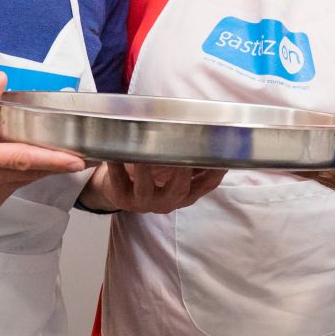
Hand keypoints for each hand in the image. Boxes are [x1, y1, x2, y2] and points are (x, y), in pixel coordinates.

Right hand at [0, 73, 86, 208]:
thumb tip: (1, 79)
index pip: (22, 159)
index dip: (52, 160)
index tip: (77, 160)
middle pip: (31, 171)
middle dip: (59, 162)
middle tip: (86, 152)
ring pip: (26, 180)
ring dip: (44, 167)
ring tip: (63, 153)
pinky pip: (16, 186)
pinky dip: (25, 174)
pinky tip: (26, 160)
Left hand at [83, 161, 224, 212]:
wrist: (119, 193)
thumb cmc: (152, 177)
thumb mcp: (175, 172)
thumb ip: (191, 160)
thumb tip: (214, 134)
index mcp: (184, 195)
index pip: (206, 185)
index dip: (215, 172)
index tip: (221, 155)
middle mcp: (167, 201)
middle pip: (179, 190)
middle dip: (183, 171)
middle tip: (184, 150)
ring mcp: (143, 201)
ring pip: (145, 187)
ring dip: (146, 168)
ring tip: (144, 150)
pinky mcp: (121, 197)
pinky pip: (118, 180)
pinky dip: (115, 166)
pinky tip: (113, 152)